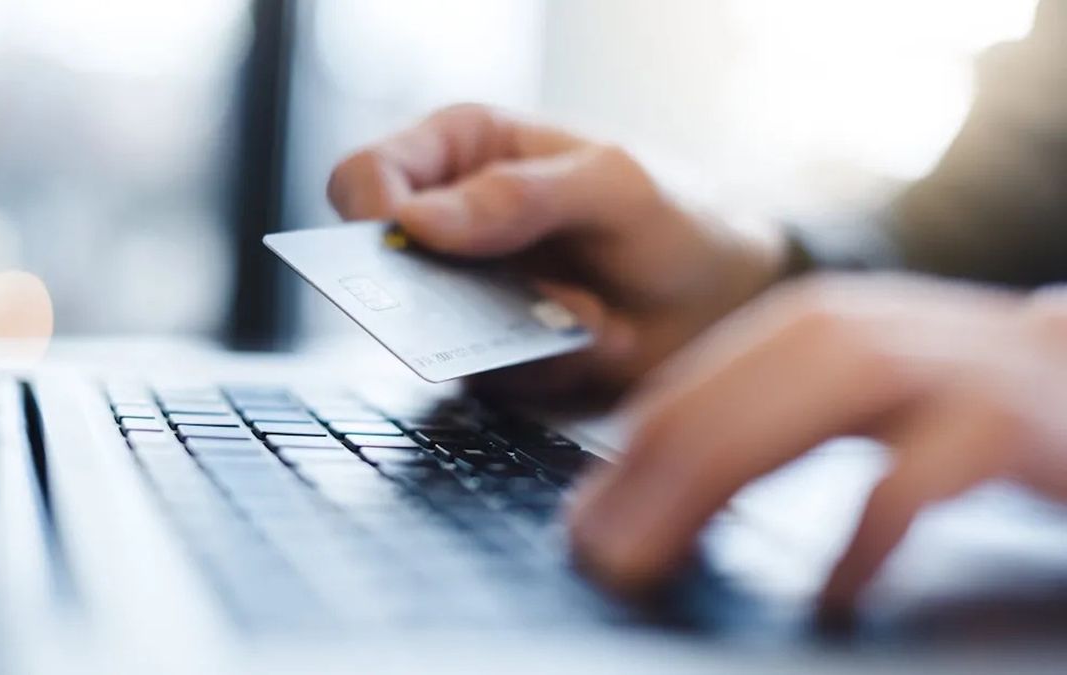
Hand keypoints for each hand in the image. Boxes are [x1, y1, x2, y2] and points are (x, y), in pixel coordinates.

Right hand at [328, 104, 783, 401]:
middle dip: (442, 297)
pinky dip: (545, 366)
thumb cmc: (673, 214)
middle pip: (378, 267)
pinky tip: (600, 336)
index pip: (367, 176)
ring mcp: (467, 296)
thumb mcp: (613, 186)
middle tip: (511, 301)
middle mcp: (451, 225)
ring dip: (515, 335)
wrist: (724, 296)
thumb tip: (417, 221)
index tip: (410, 247)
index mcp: (463, 152)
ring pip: (430, 334)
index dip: (370, 214)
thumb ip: (521, 195)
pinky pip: (485, 378)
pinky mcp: (491, 356)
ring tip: (591, 314)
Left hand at [568, 274, 1066, 607]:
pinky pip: (919, 475)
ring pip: (796, 421)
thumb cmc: (953, 403)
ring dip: (712, 492)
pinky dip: (865, 533)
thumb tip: (641, 499)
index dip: (624, 463)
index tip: (584, 527)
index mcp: (804, 328)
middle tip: (604, 558)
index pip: (686, 392)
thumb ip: (756, 428)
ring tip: (662, 560)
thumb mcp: (840, 400)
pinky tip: (831, 592)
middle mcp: (856, 330)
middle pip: (722, 405)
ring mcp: (930, 364)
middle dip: (647, 486)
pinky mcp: (1001, 416)